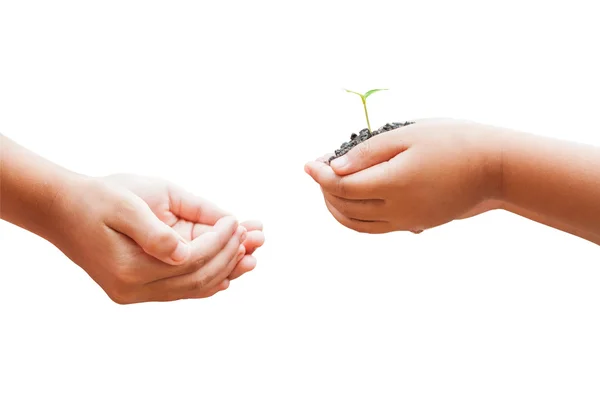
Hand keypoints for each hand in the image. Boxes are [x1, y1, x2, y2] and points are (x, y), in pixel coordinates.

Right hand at [48, 174, 262, 303]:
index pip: (192, 260)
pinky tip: (227, 273)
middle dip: (230, 257)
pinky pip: (180, 290)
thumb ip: (155, 231)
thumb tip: (186, 253)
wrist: (62, 210)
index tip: (237, 220)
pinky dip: (206, 280)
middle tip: (254, 236)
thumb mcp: (126, 204)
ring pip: (192, 289)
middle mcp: (132, 288)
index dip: (220, 241)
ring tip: (252, 255)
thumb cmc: (97, 198)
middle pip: (197, 279)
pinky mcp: (136, 289)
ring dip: (224, 271)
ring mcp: (134, 293)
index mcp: (130, 267)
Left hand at [304, 119, 503, 233]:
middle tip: (318, 170)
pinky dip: (355, 219)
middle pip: (344, 207)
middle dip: (324, 189)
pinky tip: (353, 204)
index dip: (320, 175)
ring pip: (357, 224)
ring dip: (335, 208)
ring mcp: (407, 221)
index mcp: (394, 184)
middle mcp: (397, 210)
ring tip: (328, 188)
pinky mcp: (415, 225)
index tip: (309, 163)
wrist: (495, 168)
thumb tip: (333, 167)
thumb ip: (367, 153)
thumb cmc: (454, 142)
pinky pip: (375, 229)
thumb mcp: (408, 136)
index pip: (341, 186)